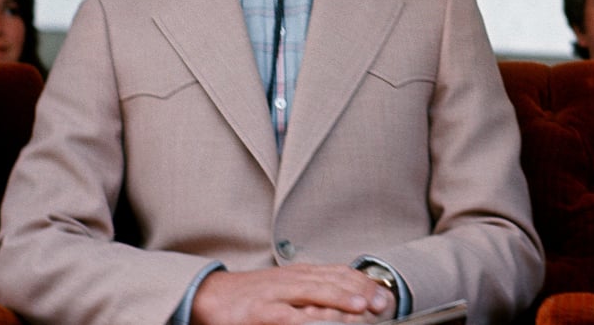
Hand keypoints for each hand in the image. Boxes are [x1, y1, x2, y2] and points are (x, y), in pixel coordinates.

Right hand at [190, 263, 395, 324]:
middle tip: (382, 303)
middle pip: (333, 281)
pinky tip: (320, 323)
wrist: (210, 295)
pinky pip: (286, 315)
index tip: (383, 294)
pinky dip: (305, 319)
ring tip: (362, 308)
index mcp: (301, 274)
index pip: (339, 273)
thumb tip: (344, 302)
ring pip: (314, 293)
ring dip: (340, 299)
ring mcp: (276, 293)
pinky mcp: (260, 311)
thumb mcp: (286, 289)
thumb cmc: (252, 296)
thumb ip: (312, 293)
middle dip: (360, 291)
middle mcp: (292, 279)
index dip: (363, 283)